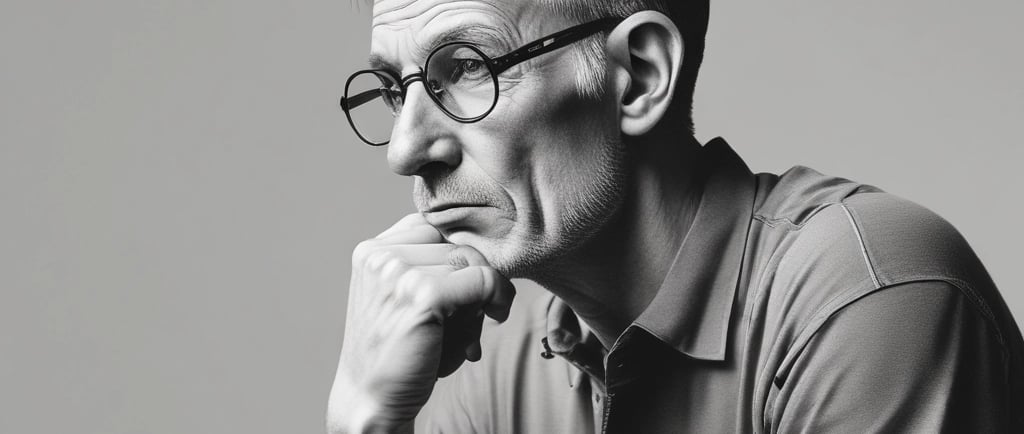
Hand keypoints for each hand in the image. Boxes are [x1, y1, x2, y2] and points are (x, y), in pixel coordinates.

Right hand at [327, 213, 515, 432]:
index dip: (455, 257)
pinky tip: (496, 315)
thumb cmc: (397, 353)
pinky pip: (484, 279)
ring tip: (474, 324)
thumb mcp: (403, 297)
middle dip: (473, 276)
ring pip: (471, 259)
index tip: (466, 286)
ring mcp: (398, 273)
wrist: (373, 400)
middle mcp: (379, 256)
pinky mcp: (422, 294)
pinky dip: (499, 296)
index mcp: (370, 252)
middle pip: (453, 243)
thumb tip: (484, 252)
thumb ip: (429, 267)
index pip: (431, 229)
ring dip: (485, 291)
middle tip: (477, 312)